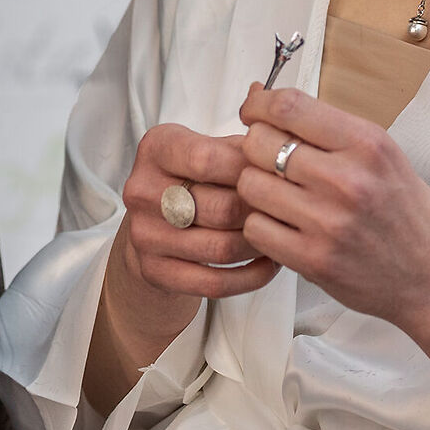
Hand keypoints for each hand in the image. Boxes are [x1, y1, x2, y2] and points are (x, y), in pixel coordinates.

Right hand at [84, 122, 276, 414]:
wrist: (156, 221)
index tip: (278, 176)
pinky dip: (250, 277)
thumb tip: (285, 151)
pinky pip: (213, 283)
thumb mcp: (211, 147)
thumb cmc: (197, 177)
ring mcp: (144, 234)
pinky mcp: (153, 271)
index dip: (250, 170)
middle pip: (221, 209)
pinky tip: (268, 264)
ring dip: (260, 246)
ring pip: (221, 249)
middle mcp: (142, 189)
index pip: (207, 160)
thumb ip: (244, 146)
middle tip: (288, 213)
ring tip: (281, 236)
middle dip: (262, 213)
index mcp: (156, 148)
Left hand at [235, 84, 429, 330]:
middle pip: (259, 143)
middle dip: (254, 148)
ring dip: (256, 189)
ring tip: (278, 196)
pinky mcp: (315, 260)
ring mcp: (329, 222)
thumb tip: (264, 103)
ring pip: (251, 185)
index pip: (287, 106)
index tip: (252, 112)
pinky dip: (262, 226)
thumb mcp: (383, 155)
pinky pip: (256, 229)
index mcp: (367, 143)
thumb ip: (330, 131)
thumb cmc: (405, 212)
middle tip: (266, 160)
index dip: (258, 105)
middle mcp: (348, 179)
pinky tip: (283, 227)